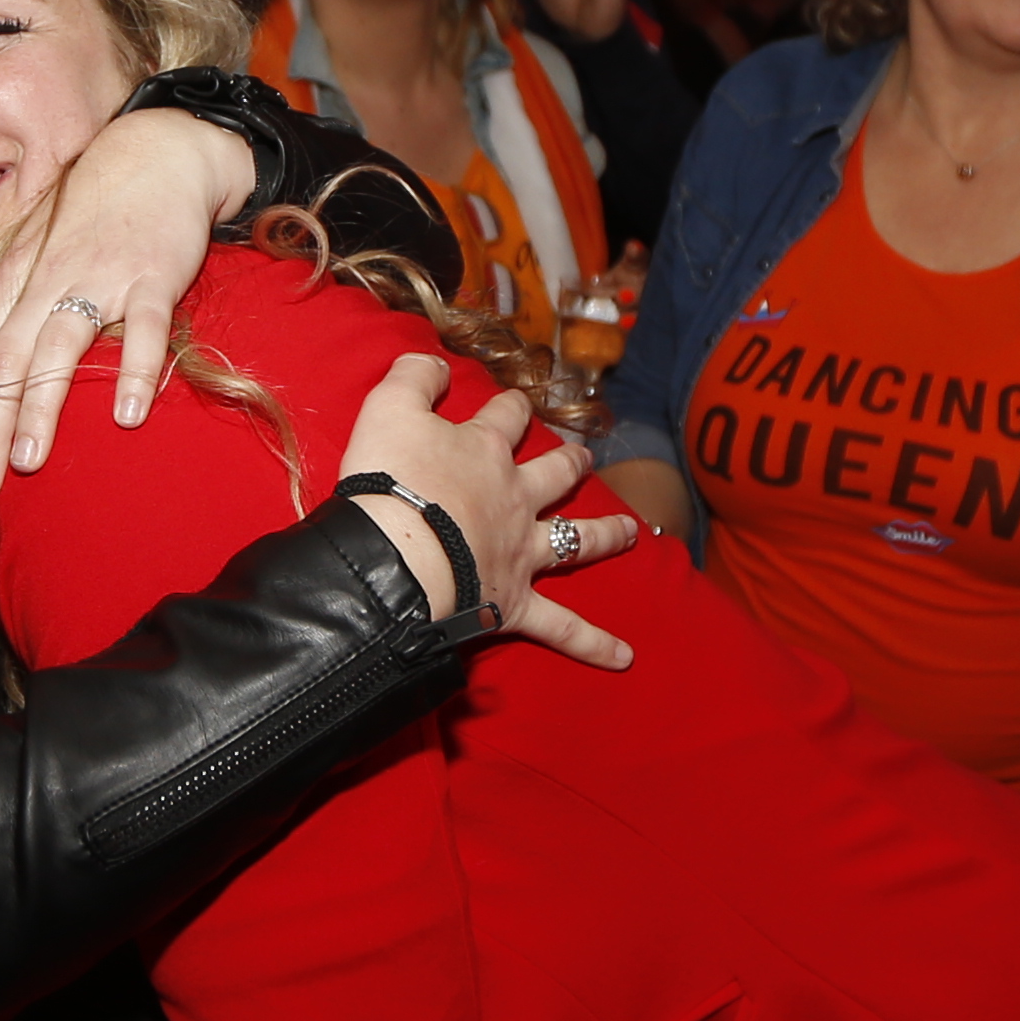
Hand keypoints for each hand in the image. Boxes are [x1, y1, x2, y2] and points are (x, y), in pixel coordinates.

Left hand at [0, 108, 248, 496]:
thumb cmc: (90, 215)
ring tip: (27, 462)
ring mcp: (99, 278)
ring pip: (58, 348)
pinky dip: (135, 372)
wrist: (153, 153)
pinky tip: (126, 416)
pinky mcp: (153, 276)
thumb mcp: (36, 256)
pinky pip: (144, 330)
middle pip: (3, 362)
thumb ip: (14, 311)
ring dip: (38, 409)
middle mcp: (46, 282)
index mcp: (14, 281)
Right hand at [334, 351, 641, 672]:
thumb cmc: (388, 482)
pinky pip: (563, 628)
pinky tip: (624, 657)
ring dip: (606, 534)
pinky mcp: (515, 603)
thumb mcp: (388, 408)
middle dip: (571, 463)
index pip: (507, 416)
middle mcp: (516, 497)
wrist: (395, 556)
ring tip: (631, 532)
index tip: (512, 403)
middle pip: (556, 472)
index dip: (510, 406)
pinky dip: (593, 644)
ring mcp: (522, 552)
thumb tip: (437, 363)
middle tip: (583, 458)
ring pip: (576, 539)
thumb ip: (413, 377)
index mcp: (485, 450)